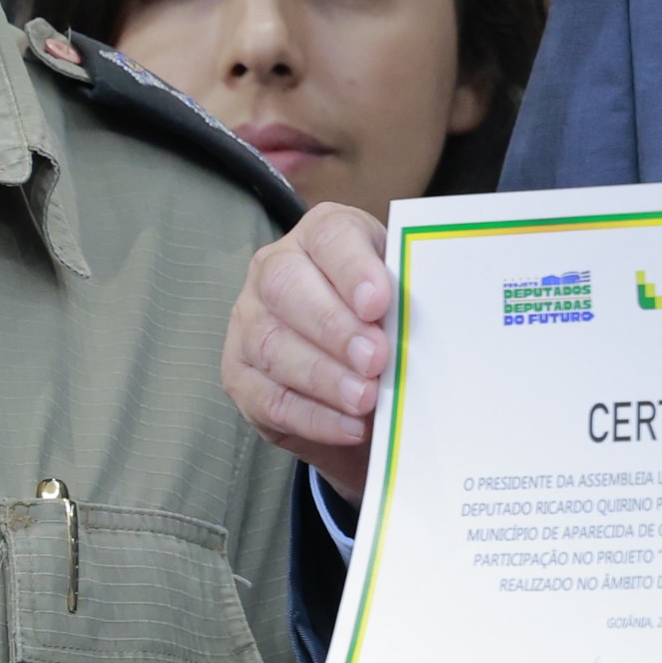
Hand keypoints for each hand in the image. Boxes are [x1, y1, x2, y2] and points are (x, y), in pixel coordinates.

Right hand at [222, 201, 392, 500]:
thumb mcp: (399, 295)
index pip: (330, 237)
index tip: (379, 303)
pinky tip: (350, 427)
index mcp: (320, 236)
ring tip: (366, 399)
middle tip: (376, 359)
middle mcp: (273, 270)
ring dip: (324, 377)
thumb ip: (406, 299)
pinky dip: (313, 417)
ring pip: (273, 345)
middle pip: (287, 288)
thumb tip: (422, 325)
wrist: (353, 366)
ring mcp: (248, 322)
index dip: (353, 270)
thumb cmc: (383, 319)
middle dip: (334, 327)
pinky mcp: (239, 375)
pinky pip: (269, 399)